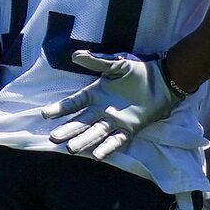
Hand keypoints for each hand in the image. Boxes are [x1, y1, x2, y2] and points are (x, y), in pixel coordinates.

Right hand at [35, 50, 178, 160]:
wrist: (163, 79)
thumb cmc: (138, 70)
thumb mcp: (116, 64)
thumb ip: (97, 62)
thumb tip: (76, 55)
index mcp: (95, 94)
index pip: (74, 103)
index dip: (60, 109)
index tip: (45, 114)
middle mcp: (101, 110)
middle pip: (81, 122)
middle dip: (68, 129)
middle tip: (53, 138)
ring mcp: (115, 121)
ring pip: (95, 133)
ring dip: (83, 140)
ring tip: (70, 148)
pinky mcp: (130, 129)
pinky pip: (117, 140)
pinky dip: (108, 147)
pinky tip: (97, 155)